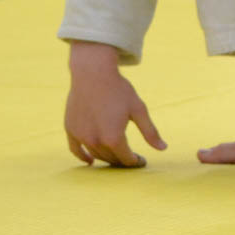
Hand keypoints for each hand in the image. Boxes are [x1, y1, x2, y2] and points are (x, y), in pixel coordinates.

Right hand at [64, 41, 165, 167]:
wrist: (92, 72)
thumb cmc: (118, 90)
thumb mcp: (138, 109)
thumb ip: (150, 132)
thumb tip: (163, 148)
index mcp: (114, 138)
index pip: (126, 159)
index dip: (136, 161)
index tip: (141, 160)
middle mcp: (95, 141)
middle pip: (111, 159)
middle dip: (122, 161)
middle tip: (130, 157)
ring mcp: (81, 136)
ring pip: (96, 155)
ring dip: (107, 159)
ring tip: (115, 156)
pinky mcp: (70, 129)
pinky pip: (75, 150)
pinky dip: (83, 157)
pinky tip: (90, 162)